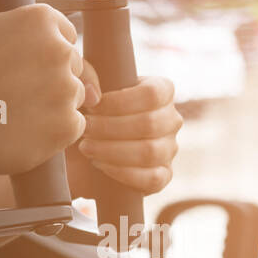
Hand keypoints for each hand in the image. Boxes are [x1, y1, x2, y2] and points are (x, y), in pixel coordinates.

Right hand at [0, 5, 97, 177]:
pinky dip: (57, 131)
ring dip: (56, 105)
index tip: (32, 67)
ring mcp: (67, 88)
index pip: (66, 34)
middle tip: (22, 94)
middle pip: (73, 66)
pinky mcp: (68, 124)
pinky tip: (29, 132)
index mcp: (40, 20)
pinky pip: (74, 125)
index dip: (48, 52)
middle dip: (54, 79)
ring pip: (76, 96)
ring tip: (21, 114)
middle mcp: (60, 50)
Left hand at [71, 75, 180, 194]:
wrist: (89, 142)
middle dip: (110, 128)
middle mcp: (172, 119)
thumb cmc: (93, 109)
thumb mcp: (91, 89)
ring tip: (86, 147)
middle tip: (85, 128)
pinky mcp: (164, 175)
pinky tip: (100, 164)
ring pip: (150, 152)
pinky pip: (152, 178)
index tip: (92, 106)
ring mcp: (170, 149)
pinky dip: (122, 172)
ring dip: (112, 150)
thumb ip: (87, 78)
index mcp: (163, 91)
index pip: (152, 94)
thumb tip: (93, 95)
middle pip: (149, 124)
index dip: (119, 102)